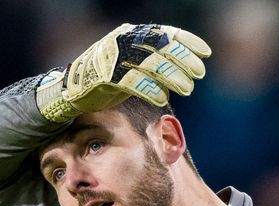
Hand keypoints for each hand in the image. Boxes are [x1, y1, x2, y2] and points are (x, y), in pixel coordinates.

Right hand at [36, 23, 210, 121]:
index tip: (205, 53)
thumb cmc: (109, 79)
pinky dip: (149, 90)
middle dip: (183, 60)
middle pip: (160, 47)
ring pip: (149, 63)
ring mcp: (113, 58)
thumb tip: (186, 69)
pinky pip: (131, 81)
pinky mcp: (104, 76)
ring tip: (187, 89)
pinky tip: (162, 98)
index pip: (164, 33)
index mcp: (132, 34)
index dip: (186, 42)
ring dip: (172, 77)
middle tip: (199, 73)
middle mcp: (123, 41)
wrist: (73, 90)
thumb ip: (155, 62)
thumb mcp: (133, 64)